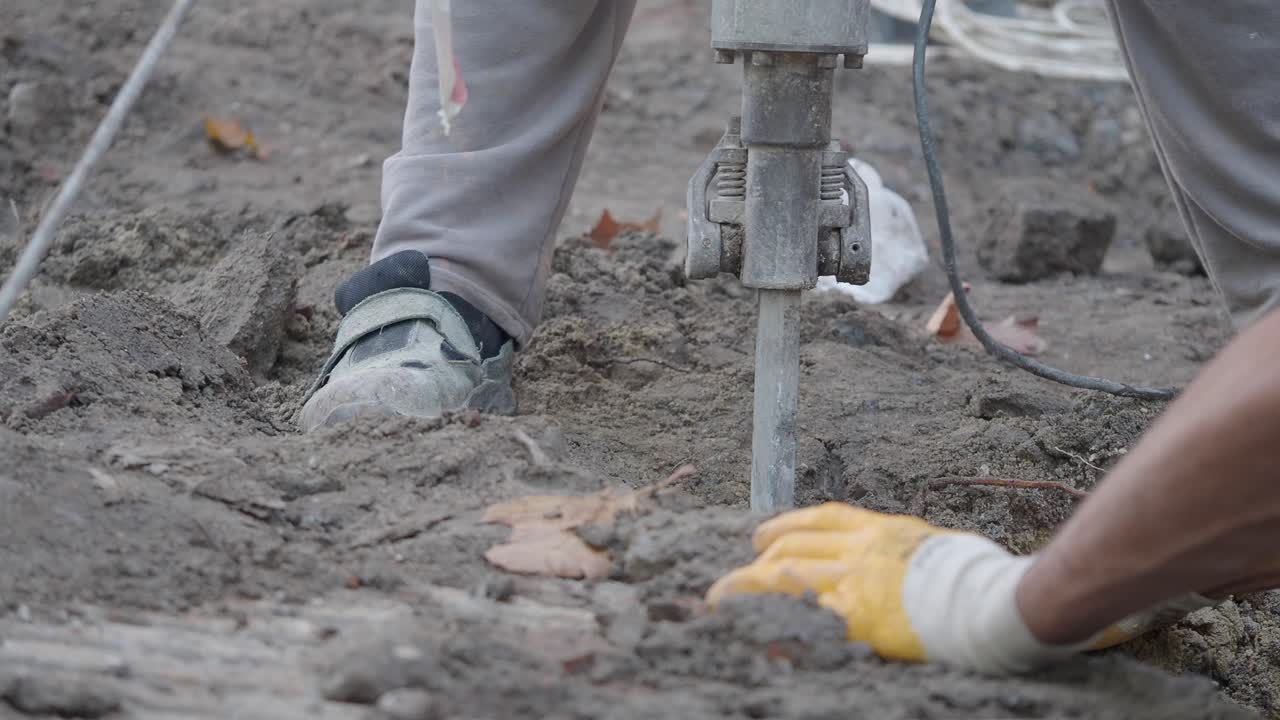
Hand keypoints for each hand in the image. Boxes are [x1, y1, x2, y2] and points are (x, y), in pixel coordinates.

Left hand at [707, 503, 1213, 672]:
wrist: (991, 599)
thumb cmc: (978, 575)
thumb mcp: (935, 546)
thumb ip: (905, 551)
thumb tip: (901, 560)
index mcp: (881, 530)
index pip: (820, 519)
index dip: (786, 523)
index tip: (761, 532)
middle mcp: (860, 550)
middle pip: (793, 546)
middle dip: (759, 558)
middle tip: (738, 571)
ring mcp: (855, 582)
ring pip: (786, 575)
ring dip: (747, 586)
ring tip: (720, 597)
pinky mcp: (857, 617)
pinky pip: (806, 619)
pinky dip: (778, 624)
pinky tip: (756, 630)